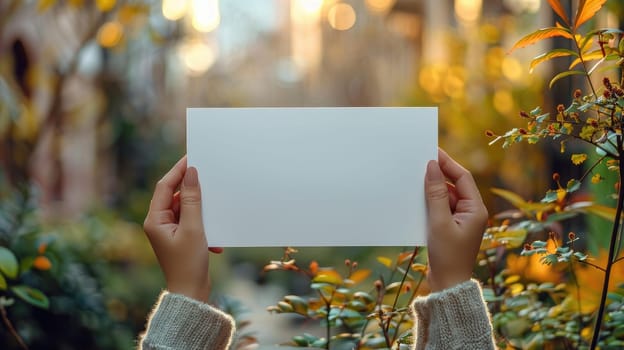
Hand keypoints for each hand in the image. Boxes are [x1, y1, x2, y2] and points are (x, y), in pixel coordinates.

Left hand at [143, 156, 221, 301]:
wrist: (190, 293)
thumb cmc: (188, 264)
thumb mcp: (193, 228)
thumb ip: (192, 199)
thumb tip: (191, 174)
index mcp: (154, 219)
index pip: (165, 186)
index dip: (178, 170)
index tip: (192, 157)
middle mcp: (158, 223)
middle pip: (175, 195)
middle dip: (192, 190)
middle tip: (208, 176)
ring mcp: (168, 230)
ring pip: (185, 208)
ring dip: (201, 210)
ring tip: (214, 211)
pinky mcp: (179, 237)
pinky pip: (192, 221)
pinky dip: (204, 225)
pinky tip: (213, 239)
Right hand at [424, 148, 487, 291]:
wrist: (448, 285)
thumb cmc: (447, 256)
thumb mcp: (439, 222)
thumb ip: (436, 193)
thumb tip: (432, 167)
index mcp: (476, 209)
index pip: (463, 177)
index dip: (448, 163)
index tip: (431, 152)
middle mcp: (471, 212)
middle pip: (455, 185)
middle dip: (439, 174)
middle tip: (420, 162)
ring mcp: (461, 220)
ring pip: (446, 196)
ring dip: (433, 189)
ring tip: (414, 180)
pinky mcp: (451, 228)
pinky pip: (441, 208)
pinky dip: (430, 203)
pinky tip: (416, 200)